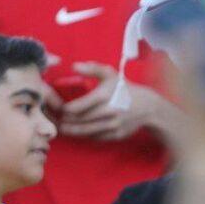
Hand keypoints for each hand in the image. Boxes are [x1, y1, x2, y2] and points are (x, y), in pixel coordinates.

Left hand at [59, 62, 175, 140]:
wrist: (148, 107)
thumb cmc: (124, 88)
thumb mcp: (110, 74)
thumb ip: (92, 69)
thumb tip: (74, 66)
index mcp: (104, 96)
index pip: (77, 107)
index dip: (65, 109)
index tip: (60, 108)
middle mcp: (108, 112)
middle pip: (79, 121)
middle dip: (65, 121)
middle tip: (56, 120)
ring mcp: (113, 125)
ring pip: (85, 132)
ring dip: (72, 131)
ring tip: (63, 128)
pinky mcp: (116, 135)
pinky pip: (95, 137)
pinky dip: (85, 135)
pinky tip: (78, 132)